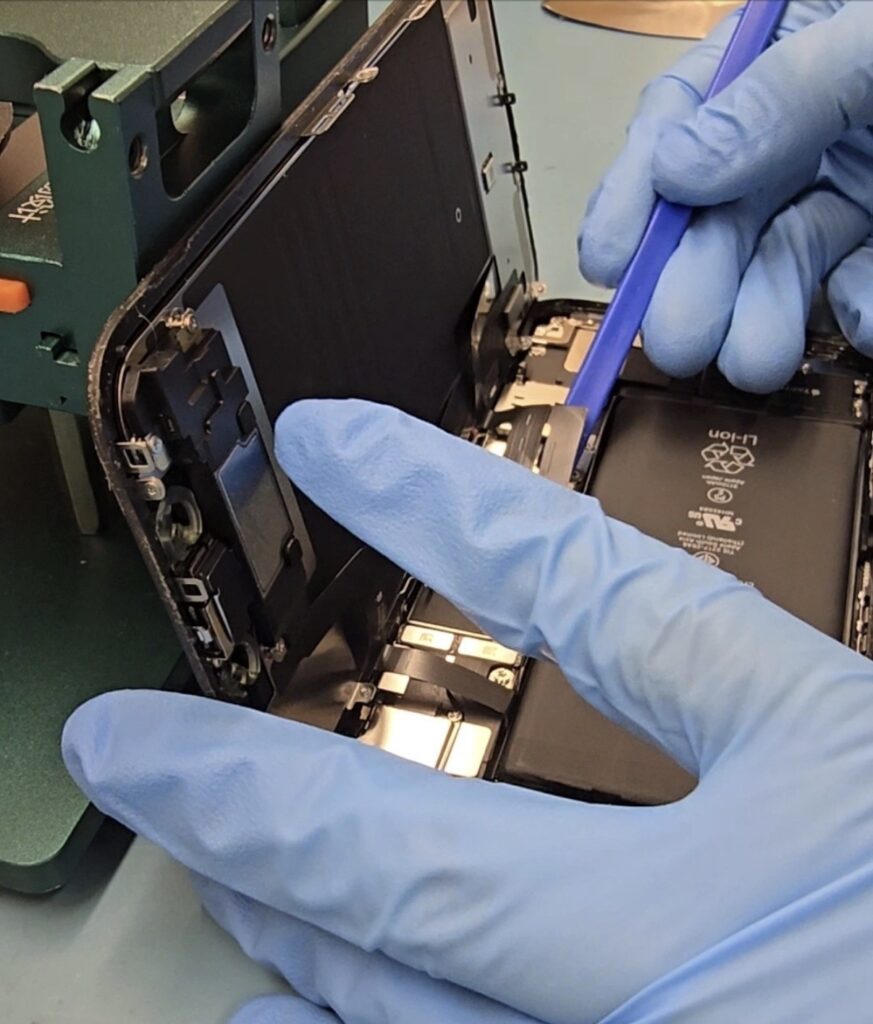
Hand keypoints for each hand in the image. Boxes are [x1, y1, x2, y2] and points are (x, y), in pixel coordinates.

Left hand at [63, 400, 872, 1021]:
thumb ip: (777, 662)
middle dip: (256, 801)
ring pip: (423, 1007)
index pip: (597, 603)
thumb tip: (655, 608)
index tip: (332, 445)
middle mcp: (718, 957)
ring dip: (299, 940)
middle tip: (127, 747)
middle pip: (433, 867)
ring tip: (201, 876)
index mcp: (830, 799)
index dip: (450, 510)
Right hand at [579, 1, 872, 392]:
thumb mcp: (869, 38)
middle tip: (679, 336)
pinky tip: (857, 314)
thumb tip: (678, 165)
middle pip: (715, 218)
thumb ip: (779, 94)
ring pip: (776, 268)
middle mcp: (798, 134)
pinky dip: (855, 317)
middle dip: (689, 284)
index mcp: (777, 59)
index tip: (607, 257)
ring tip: (757, 357)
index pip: (677, 123)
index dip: (632, 197)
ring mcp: (843, 192)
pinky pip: (854, 294)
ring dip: (760, 321)